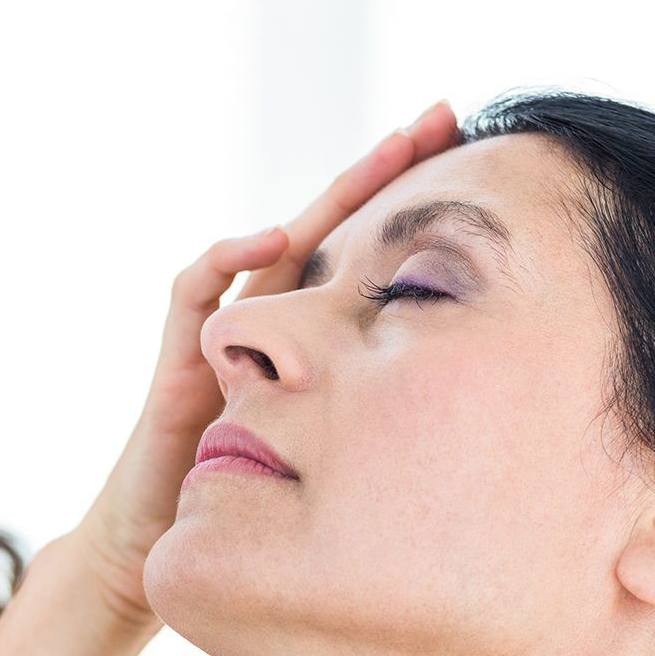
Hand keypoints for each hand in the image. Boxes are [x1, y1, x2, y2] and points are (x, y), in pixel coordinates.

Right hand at [71, 101, 462, 626]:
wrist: (166, 539)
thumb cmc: (255, 504)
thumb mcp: (341, 460)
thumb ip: (387, 433)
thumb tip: (488, 432)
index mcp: (307, 341)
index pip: (364, 259)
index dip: (412, 213)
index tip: (473, 164)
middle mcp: (266, 322)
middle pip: (329, 228)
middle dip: (382, 170)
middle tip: (440, 117)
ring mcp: (222, 331)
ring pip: (274, 244)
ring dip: (327, 199)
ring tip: (381, 157)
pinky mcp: (180, 355)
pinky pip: (197, 291)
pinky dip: (231, 256)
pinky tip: (273, 235)